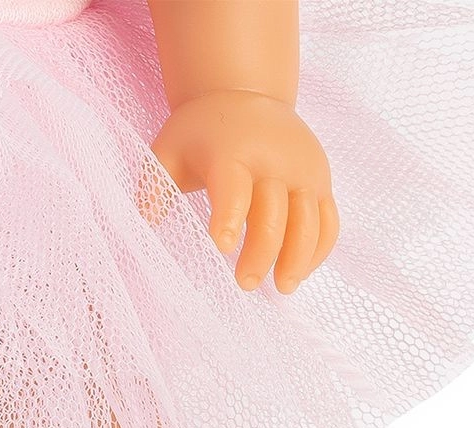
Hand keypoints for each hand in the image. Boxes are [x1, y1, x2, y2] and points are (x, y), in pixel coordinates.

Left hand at [137, 89, 339, 294]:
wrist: (245, 94)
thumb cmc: (199, 134)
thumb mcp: (168, 150)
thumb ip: (154, 185)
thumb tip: (145, 224)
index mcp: (233, 154)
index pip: (234, 189)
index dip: (229, 217)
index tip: (221, 247)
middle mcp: (274, 161)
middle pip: (274, 214)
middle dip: (262, 253)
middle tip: (245, 283)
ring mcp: (303, 170)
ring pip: (309, 221)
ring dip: (298, 258)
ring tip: (283, 287)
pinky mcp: (320, 180)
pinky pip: (328, 220)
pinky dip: (318, 249)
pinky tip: (299, 272)